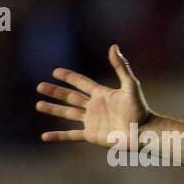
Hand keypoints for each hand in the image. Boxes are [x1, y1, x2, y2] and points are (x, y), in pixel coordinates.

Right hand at [37, 44, 152, 144]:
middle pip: (71, 97)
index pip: (81, 83)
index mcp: (101, 94)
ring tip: (39, 105)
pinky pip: (71, 135)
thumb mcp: (130, 85)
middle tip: (40, 86)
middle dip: (55, 92)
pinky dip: (58, 136)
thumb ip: (121, 66)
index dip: (69, 77)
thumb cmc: (140, 110)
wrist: (144, 132)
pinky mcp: (92, 135)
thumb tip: (113, 46)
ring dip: (53, 109)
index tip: (55, 72)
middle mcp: (95, 107)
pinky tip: (45, 137)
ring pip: (68, 114)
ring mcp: (92, 121)